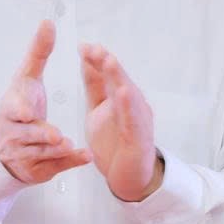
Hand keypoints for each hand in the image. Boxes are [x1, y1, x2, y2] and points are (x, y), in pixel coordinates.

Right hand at [0, 21, 89, 184]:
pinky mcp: (38, 170)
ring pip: (41, 153)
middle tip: (56, 135)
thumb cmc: (20, 105)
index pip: (14, 108)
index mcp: (11, 108)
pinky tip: (85, 156)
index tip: (28, 112)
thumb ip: (38, 52)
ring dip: (56, 151)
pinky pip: (54, 167)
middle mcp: (14, 133)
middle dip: (41, 134)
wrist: (5, 145)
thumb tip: (48, 22)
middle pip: (28, 134)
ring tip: (69, 144)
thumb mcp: (27, 78)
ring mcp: (25, 154)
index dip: (21, 110)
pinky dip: (69, 163)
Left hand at [81, 44, 161, 201]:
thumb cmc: (116, 144)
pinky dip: (129, 105)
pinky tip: (123, 92)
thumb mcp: (98, 110)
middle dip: (107, 63)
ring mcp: (138, 120)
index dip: (97, 60)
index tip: (83, 46)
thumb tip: (87, 59)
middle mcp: (132, 105)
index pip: (108, 75)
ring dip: (119, 77)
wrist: (128, 177)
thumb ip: (95, 86)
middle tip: (95, 48)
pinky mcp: (139, 138)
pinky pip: (133, 120)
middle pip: (119, 79)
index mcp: (120, 98)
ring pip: (128, 95)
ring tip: (109, 61)